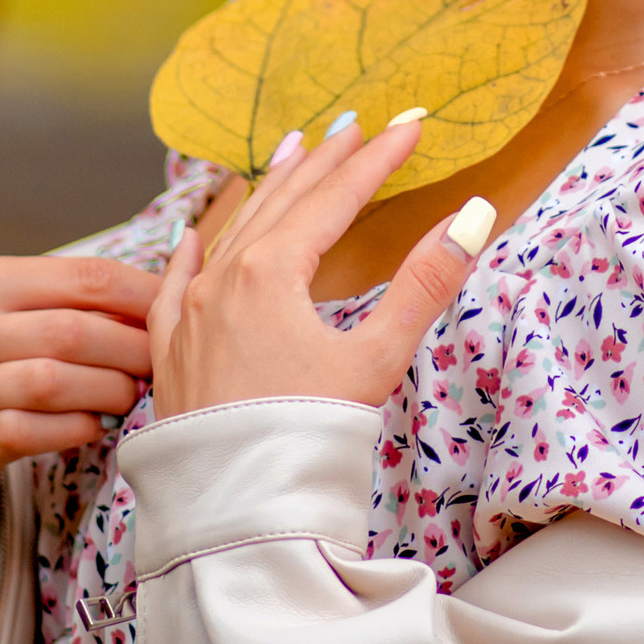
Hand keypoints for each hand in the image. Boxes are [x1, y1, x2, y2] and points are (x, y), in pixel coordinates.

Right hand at [0, 254, 163, 493]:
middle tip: (162, 363)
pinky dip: (74, 429)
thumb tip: (160, 290)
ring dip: (108, 390)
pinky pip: (28, 433)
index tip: (176, 311)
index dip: (141, 294)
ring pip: (52, 383)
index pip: (81, 277)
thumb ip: (60, 297)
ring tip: (132, 395)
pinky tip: (94, 426)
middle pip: (72, 332)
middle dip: (132, 348)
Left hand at [148, 112, 496, 420]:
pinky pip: (174, 285)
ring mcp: (188, 316)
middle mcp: (221, 281)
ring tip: (292, 151)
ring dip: (267, 192)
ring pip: (231, 234)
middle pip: (282, 203)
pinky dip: (192, 253)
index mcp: (271, 274)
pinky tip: (192, 236)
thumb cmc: (309, 439)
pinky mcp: (170, 354)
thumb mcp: (376, 358)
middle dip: (325, 162)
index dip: (377, 160)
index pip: (335, 199)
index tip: (411, 126)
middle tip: (357, 125)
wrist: (236, 517)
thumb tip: (474, 214)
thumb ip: (424, 283)